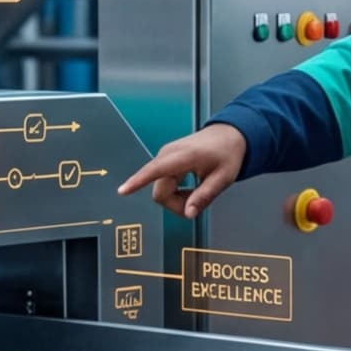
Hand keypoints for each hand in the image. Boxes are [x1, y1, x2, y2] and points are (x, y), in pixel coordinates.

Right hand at [117, 123, 247, 218]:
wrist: (228, 135)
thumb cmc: (227, 154)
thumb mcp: (223, 178)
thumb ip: (204, 197)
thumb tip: (188, 214)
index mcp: (183, 156)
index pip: (155, 171)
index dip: (138, 182)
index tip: (123, 190)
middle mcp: (168, 154)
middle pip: (160, 193)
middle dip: (177, 205)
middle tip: (199, 203)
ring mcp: (164, 157)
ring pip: (160, 191)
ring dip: (177, 199)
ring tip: (198, 191)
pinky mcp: (164, 161)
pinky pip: (163, 184)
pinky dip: (176, 192)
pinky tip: (190, 187)